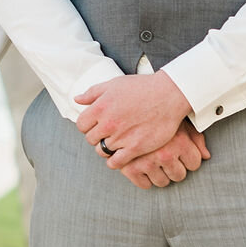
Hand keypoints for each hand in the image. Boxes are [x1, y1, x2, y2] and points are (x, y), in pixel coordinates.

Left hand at [76, 71, 191, 166]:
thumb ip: (93, 92)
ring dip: (106, 148)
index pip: (81, 125)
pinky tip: (119, 156)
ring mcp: (121, 137)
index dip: (88, 126)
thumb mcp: (114, 84)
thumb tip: (77, 99)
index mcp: (100, 107)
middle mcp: (108, 123)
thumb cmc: (142, 87)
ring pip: (102, 151)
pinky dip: (114, 162)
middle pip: (91, 139)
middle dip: (97, 136)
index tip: (97, 125)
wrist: (169, 95)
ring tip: (116, 143)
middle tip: (108, 134)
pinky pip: (115, 162)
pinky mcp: (135, 147)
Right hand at [118, 120, 209, 188]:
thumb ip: (196, 138)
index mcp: (180, 142)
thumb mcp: (179, 121)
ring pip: (162, 182)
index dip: (188, 159)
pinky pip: (144, 184)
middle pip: (179, 175)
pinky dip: (143, 178)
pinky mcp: (130, 168)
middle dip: (174, 167)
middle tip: (164, 155)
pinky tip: (141, 165)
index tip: (180, 152)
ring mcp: (147, 162)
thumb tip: (206, 156)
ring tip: (153, 159)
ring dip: (159, 173)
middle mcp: (165, 153)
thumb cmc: (157, 113)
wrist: (125, 108)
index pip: (194, 164)